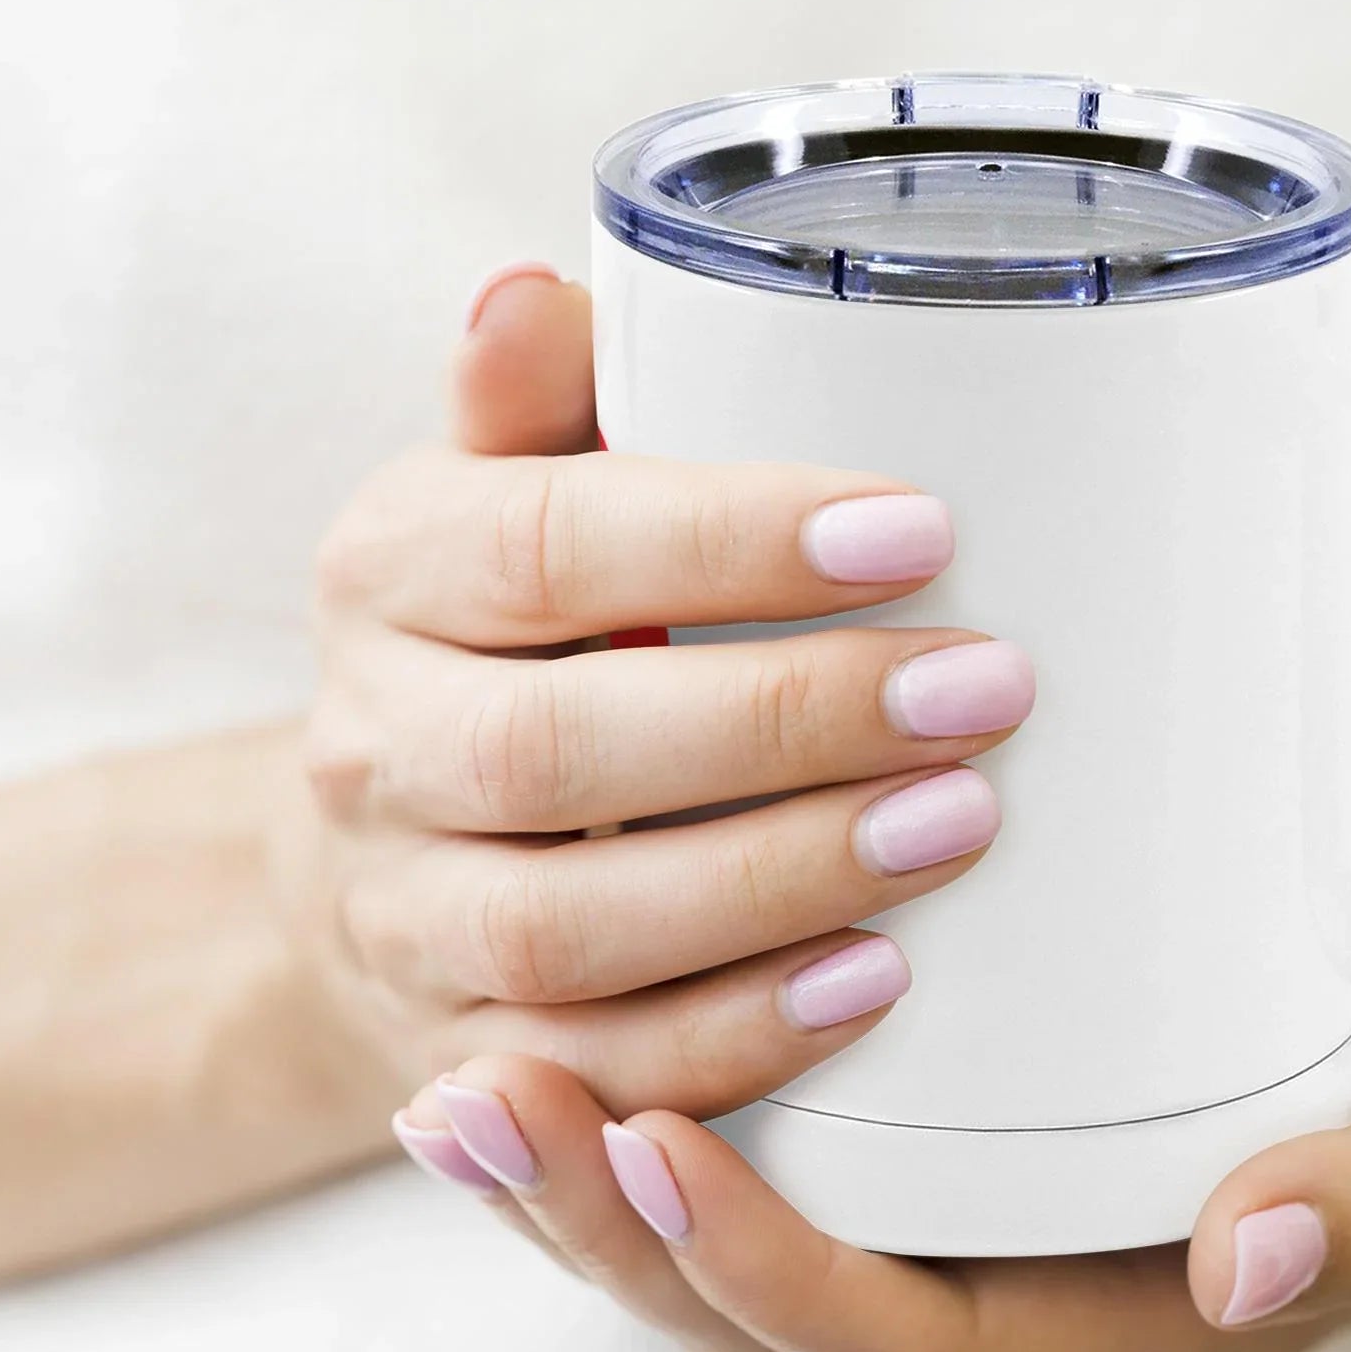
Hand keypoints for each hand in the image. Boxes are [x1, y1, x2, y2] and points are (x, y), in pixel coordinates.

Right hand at [282, 265, 1034, 1351]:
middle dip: (789, 722)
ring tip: (955, 827)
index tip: (921, 529)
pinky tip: (872, 984)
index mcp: (389, 569)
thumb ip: (537, 408)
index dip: (731, 543)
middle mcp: (367, 745)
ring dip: (776, 881)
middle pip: (560, 750)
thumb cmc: (507, 634)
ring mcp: (398, 916)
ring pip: (569, 926)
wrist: (383, 843)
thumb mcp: (502, 494)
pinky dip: (734, 1033)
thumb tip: (543, 287)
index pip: (548, 547)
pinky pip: (588, 1064)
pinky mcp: (454, 1049)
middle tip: (984, 693)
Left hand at [397, 977, 1350, 1351]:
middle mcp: (1032, 1299)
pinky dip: (665, 1113)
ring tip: (472, 1081)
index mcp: (1132, 1319)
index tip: (647, 1145)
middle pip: (783, 1323)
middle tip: (484, 1105)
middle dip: (621, 1235)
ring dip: (602, 1188)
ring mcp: (986, 1226)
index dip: (767, 1273)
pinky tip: (569, 1023)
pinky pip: (787, 1168)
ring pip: (754, 1257)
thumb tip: (1252, 1260)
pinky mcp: (963, 1139)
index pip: (913, 1345)